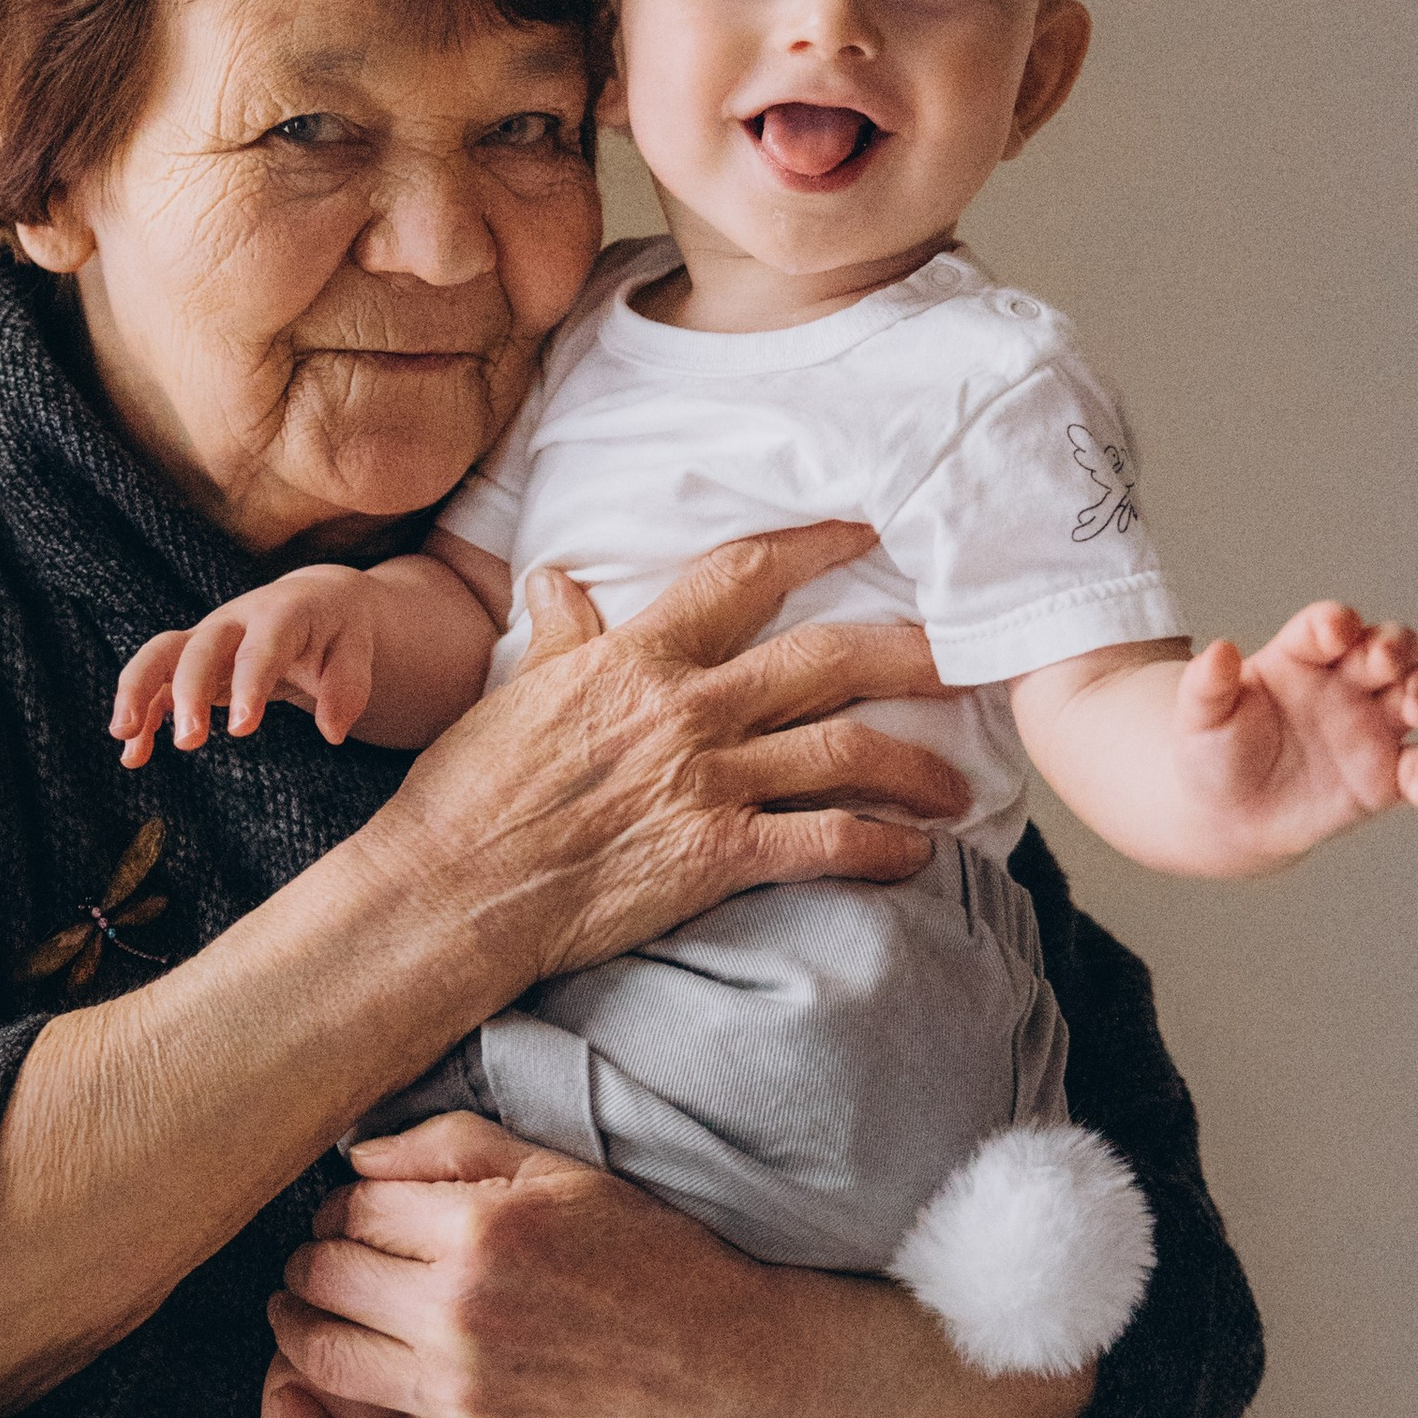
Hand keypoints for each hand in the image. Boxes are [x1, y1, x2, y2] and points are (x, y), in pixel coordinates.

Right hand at [113, 567, 374, 764]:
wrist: (313, 602)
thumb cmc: (338, 630)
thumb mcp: (358, 649)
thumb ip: (349, 687)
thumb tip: (332, 731)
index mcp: (279, 614)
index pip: (260, 647)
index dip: (249, 684)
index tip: (242, 730)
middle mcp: (234, 622)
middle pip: (198, 648)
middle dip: (188, 693)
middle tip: (189, 743)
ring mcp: (207, 640)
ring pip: (159, 655)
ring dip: (138, 692)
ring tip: (124, 736)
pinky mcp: (192, 662)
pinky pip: (157, 685)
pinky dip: (142, 717)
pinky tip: (132, 757)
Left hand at [256, 1114, 1084, 1417]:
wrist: (727, 1366)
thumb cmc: (652, 1257)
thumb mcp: (563, 1171)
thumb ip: (454, 1147)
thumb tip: (356, 1155)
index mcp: (478, 1230)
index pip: (349, 1205)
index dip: (342, 1200)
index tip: (359, 1207)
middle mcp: (456, 1313)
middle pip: (322, 1274)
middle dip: (314, 1255)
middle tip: (332, 1251)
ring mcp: (457, 1394)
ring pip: (316, 1357)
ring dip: (295, 1325)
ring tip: (304, 1306)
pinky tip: (292, 1402)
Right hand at [360, 523, 968, 999]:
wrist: (452, 887)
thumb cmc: (470, 794)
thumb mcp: (513, 693)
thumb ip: (557, 636)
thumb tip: (555, 579)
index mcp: (638, 656)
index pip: (742, 576)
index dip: (813, 545)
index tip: (865, 531)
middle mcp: (687, 707)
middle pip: (828, 658)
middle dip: (909, 650)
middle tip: (966, 649)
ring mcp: (707, 780)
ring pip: (846, 749)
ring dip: (916, 762)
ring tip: (957, 779)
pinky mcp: (717, 854)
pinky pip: (826, 841)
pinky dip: (883, 848)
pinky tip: (916, 854)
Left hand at [1175, 600, 1417, 861]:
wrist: (1227, 814)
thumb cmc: (1215, 751)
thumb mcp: (1201, 717)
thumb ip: (1208, 685)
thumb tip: (1217, 651)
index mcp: (1302, 655)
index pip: (1328, 626)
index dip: (1335, 622)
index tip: (1335, 629)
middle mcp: (1348, 682)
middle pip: (1391, 646)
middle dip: (1396, 646)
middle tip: (1386, 662)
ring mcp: (1374, 726)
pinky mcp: (1388, 777)